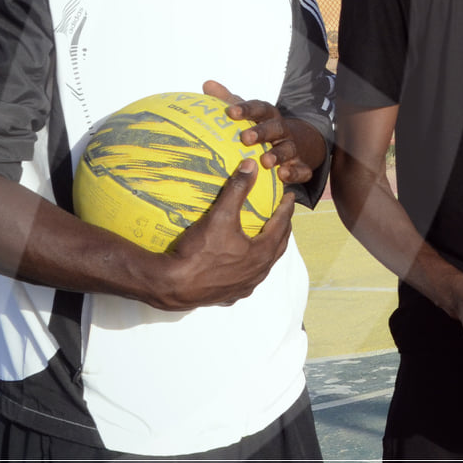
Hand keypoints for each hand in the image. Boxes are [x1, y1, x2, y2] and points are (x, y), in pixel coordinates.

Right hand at [151, 158, 294, 310]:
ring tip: (265, 236)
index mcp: (262, 252)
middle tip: (282, 214)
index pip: (282, 225)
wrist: (172, 285)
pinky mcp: (229, 296)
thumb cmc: (199, 250)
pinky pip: (246, 279)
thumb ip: (237, 189)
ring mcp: (245, 286)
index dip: (286, 208)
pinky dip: (249, 268)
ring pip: (264, 265)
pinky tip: (242, 264)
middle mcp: (258, 272)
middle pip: (278, 246)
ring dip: (268, 249)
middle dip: (282, 228)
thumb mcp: (220, 215)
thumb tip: (251, 165)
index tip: (289, 197)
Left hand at [205, 79, 319, 184]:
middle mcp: (283, 131)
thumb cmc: (265, 129)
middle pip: (275, 128)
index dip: (247, 109)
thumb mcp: (250, 115)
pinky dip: (294, 173)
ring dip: (278, 154)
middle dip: (262, 132)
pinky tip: (283, 175)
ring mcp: (294, 148)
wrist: (302, 144)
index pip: (260, 109)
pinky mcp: (302, 166)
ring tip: (265, 161)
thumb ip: (229, 101)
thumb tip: (208, 84)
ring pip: (288, 149)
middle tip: (245, 138)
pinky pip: (301, 170)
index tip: (231, 112)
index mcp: (269, 117)